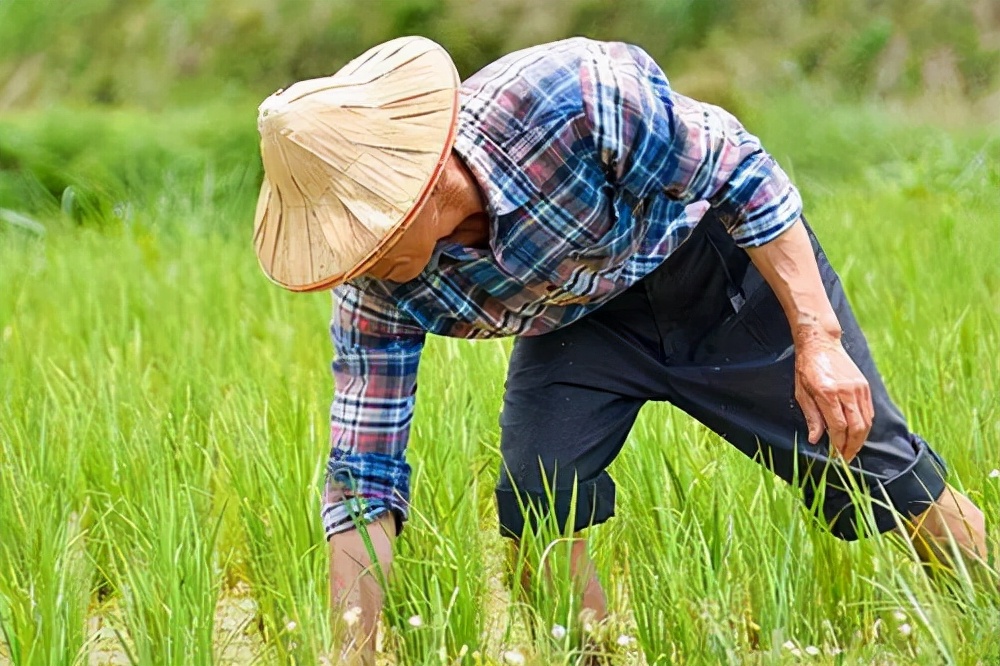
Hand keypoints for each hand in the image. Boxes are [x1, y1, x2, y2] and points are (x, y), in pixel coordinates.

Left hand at [794, 336, 873, 462]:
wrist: (820, 343)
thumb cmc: (806, 368)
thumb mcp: (801, 392)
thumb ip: (811, 416)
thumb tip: (816, 439)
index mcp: (828, 393)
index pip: (838, 427)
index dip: (837, 444)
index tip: (833, 456)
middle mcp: (847, 392)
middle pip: (856, 428)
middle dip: (852, 447)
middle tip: (845, 459)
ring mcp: (859, 388)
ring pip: (866, 422)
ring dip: (860, 439)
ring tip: (851, 450)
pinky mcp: (865, 386)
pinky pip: (869, 412)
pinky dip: (865, 426)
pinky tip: (857, 434)